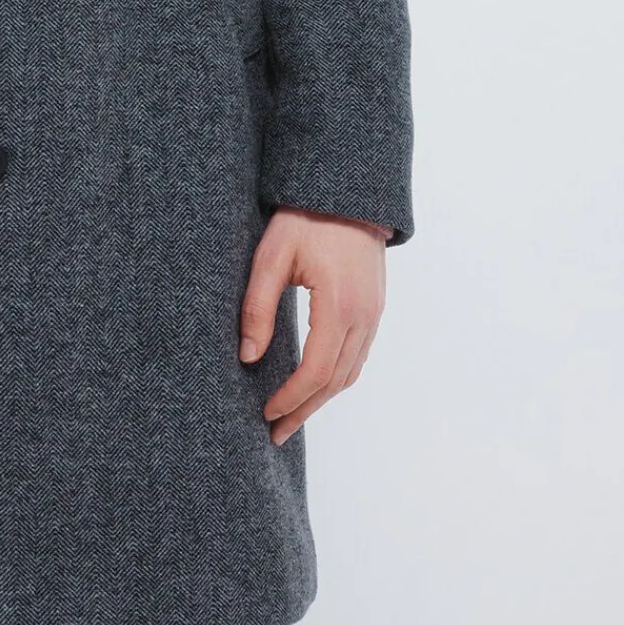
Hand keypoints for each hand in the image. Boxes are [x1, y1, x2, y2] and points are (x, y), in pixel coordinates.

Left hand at [238, 207, 388, 445]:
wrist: (347, 192)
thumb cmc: (304, 219)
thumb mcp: (271, 257)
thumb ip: (258, 307)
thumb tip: (248, 357)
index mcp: (339, 305)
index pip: (316, 371)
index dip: (290, 398)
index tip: (265, 413)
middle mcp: (364, 316)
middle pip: (336, 381)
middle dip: (304, 410)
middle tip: (274, 432)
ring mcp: (374, 313)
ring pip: (351, 373)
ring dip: (321, 399)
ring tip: (291, 417)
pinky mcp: (375, 308)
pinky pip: (358, 355)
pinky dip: (336, 378)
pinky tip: (314, 386)